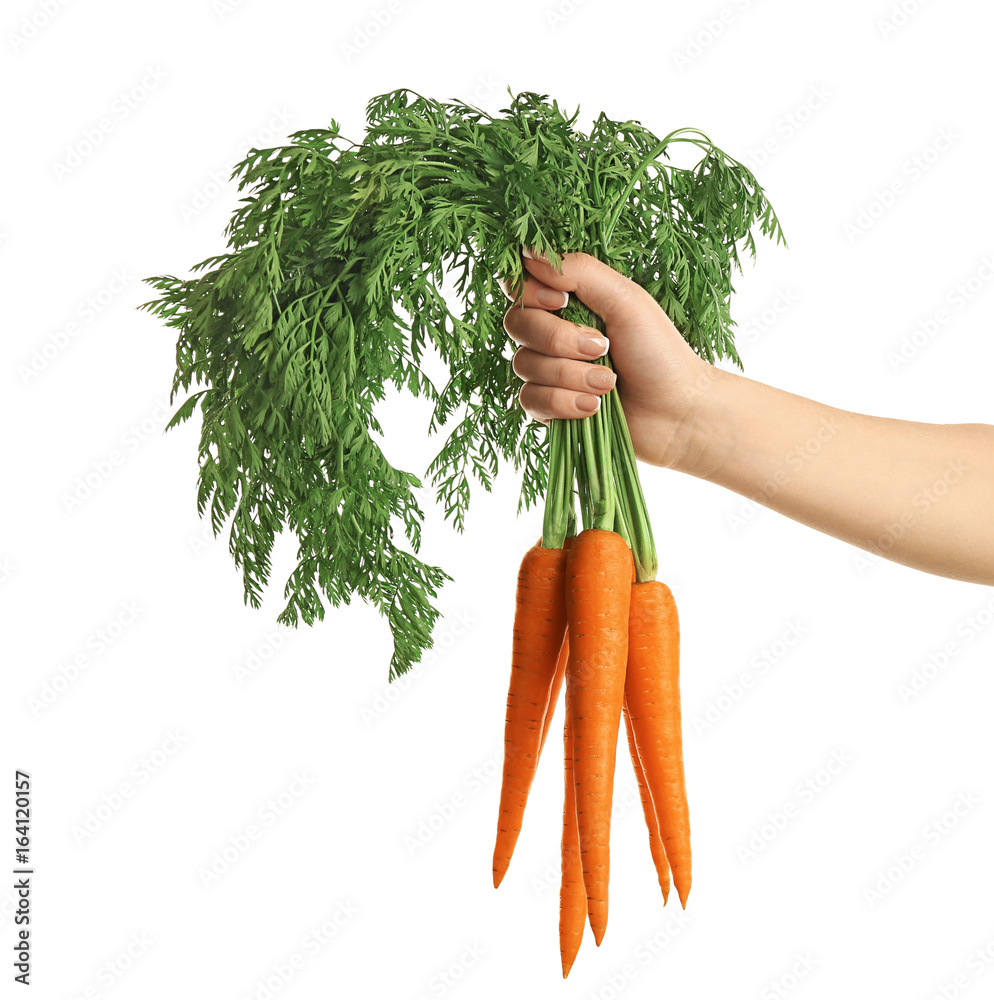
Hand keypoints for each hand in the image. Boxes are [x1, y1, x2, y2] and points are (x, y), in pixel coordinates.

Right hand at [502, 249, 713, 469]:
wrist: (675, 411)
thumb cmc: (658, 351)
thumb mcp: (624, 299)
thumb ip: (579, 270)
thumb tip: (528, 252)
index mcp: (568, 301)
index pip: (520, 285)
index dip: (530, 292)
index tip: (561, 300)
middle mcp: (552, 333)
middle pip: (517, 324)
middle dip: (559, 339)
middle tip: (602, 347)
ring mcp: (548, 371)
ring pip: (525, 364)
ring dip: (571, 375)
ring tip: (608, 384)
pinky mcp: (549, 407)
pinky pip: (531, 399)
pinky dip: (564, 402)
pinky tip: (594, 407)